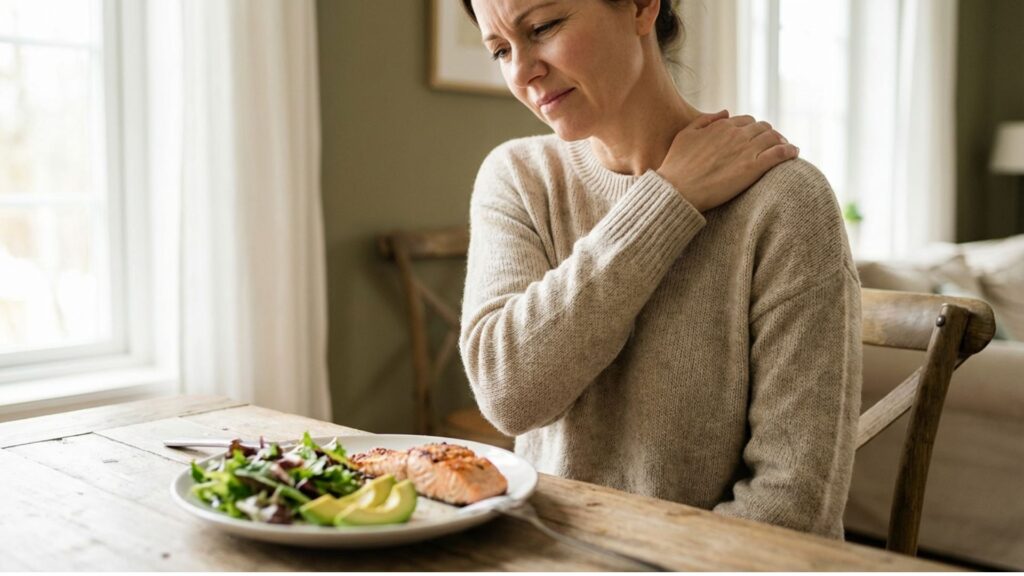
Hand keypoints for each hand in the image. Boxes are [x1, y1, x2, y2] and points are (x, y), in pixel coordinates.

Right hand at [657, 111, 798, 212]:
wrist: (678, 190)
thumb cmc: (676, 166)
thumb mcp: (685, 135)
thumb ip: (705, 120)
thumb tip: (726, 112)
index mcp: (722, 126)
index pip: (747, 121)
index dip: (753, 129)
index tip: (756, 137)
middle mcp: (736, 134)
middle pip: (763, 128)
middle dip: (769, 134)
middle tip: (774, 143)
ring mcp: (746, 150)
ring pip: (773, 138)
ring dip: (781, 140)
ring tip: (786, 148)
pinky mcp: (753, 168)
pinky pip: (779, 154)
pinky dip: (789, 151)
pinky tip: (794, 153)